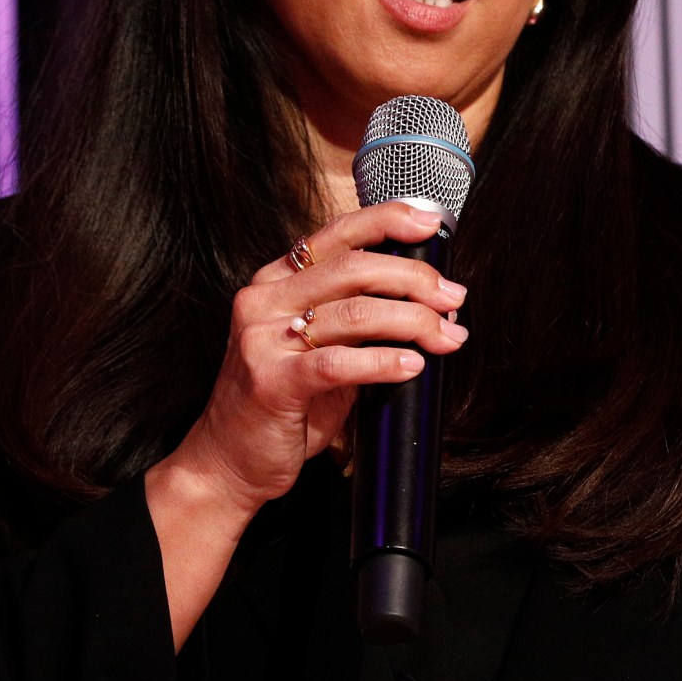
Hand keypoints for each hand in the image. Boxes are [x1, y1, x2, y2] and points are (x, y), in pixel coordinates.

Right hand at [161, 201, 468, 516]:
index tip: (429, 223)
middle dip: (415, 280)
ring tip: (447, 337)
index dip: (386, 220)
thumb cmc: (282, 404)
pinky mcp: (271, 381)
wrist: (227, 460)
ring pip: (354, 313)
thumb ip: (356, 320)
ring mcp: (263, 338)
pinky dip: (383, 362)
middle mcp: (264, 300)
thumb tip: (428, 302)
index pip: (336, 234)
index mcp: (275, 282)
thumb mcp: (317, 348)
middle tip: (453, 298)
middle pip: (353, 268)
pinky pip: (339, 362)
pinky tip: (412, 366)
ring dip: (413, 322)